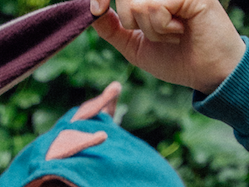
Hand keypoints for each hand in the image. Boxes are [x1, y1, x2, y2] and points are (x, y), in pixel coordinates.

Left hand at [92, 0, 244, 94]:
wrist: (203, 72)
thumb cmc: (173, 58)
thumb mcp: (134, 45)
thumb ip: (113, 29)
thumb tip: (92, 13)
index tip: (96, 10)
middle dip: (130, 20)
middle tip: (156, 32)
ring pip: (138, 3)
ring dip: (151, 29)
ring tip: (172, 33)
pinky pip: (155, 6)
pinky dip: (162, 27)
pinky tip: (180, 30)